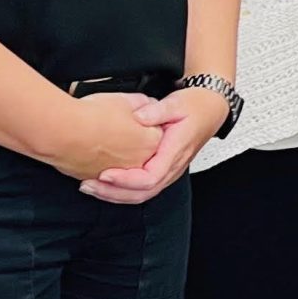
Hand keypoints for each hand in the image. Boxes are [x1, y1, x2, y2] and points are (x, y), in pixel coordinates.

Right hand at [45, 91, 163, 181]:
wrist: (62, 131)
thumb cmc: (93, 116)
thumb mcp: (125, 99)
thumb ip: (142, 104)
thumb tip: (146, 106)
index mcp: (149, 142)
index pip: (156, 135)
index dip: (145, 124)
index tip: (134, 117)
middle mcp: (137, 163)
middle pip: (141, 152)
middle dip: (132, 141)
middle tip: (118, 128)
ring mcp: (115, 174)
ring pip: (121, 166)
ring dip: (116, 155)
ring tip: (105, 140)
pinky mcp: (95, 178)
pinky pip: (102, 174)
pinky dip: (99, 165)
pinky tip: (92, 151)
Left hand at [82, 88, 225, 204]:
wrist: (210, 110)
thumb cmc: (194, 106)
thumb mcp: (177, 103)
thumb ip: (157, 110)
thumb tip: (138, 116)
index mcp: (175, 151)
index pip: (150, 177)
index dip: (126, 180)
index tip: (104, 174)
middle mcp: (173, 167)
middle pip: (142, 193)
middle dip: (113, 193)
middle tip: (88, 185)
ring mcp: (169, 172)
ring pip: (141, 195)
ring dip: (114, 195)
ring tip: (89, 187)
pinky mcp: (162, 172)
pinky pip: (142, 190)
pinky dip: (121, 191)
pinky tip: (104, 185)